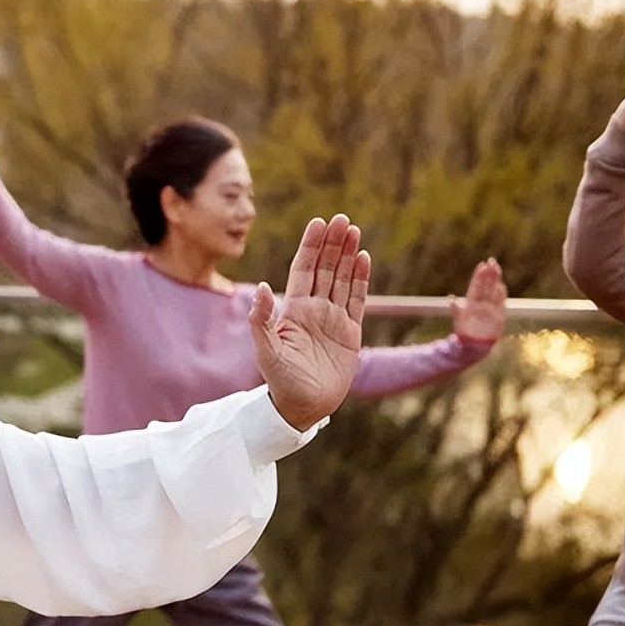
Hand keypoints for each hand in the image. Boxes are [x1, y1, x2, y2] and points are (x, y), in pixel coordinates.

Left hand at [250, 214, 369, 431]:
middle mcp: (314, 309)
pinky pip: (357, 299)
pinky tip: (363, 258)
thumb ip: (261, 319)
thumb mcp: (265, 350)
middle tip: (341, 218)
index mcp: (293, 309)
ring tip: (353, 230)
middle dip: (332, 243)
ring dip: (347, 255)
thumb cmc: (280, 380)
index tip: (318, 223)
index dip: (310, 246)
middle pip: (324, 268)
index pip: (303, 269)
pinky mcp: (350, 332)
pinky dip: (361, 279)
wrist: (302, 407)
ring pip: (342, 278)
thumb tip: (261, 287)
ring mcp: (333, 319)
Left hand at [449, 258, 506, 343]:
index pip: (476, 286)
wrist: (474, 346)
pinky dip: (500, 294)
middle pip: (486, 285)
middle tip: (492, 261)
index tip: (481, 264)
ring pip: (493, 291)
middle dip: (489, 274)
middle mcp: (481, 303)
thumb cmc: (465, 333)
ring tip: (497, 268)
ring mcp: (490, 308)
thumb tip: (452, 299)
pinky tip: (501, 285)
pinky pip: (500, 302)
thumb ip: (457, 310)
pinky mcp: (498, 315)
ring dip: (495, 280)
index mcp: (471, 303)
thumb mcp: (459, 320)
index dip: (479, 276)